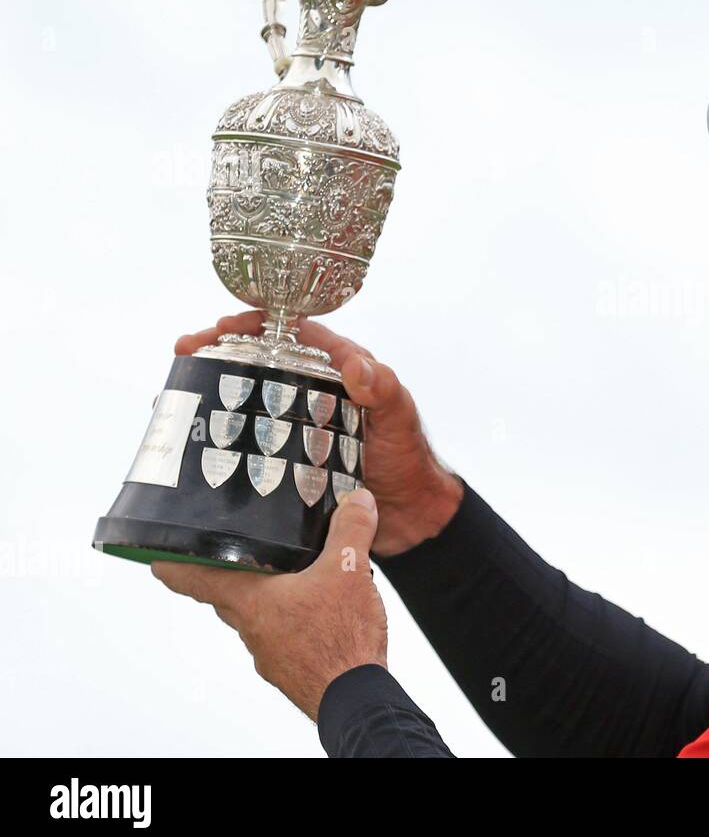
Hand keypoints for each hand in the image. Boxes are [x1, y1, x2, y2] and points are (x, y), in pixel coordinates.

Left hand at [151, 490, 387, 720]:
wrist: (354, 696)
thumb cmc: (340, 638)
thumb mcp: (350, 570)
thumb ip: (351, 530)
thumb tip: (356, 501)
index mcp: (252, 600)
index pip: (198, 579)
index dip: (175, 567)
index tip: (155, 560)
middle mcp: (252, 628)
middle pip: (228, 599)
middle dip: (229, 578)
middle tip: (234, 558)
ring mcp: (269, 654)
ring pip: (257, 620)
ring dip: (267, 602)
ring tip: (292, 582)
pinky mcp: (290, 669)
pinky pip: (282, 639)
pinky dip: (293, 624)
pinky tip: (318, 616)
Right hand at [177, 312, 463, 556]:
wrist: (408, 513)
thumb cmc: (408, 456)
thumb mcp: (398, 415)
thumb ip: (383, 388)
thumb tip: (358, 364)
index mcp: (338, 369)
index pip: (291, 331)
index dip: (255, 324)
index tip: (223, 326)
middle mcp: (311, 391)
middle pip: (257, 359)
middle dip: (217, 350)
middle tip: (184, 350)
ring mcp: (294, 424)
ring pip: (245, 396)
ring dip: (208, 388)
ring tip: (173, 390)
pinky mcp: (283, 457)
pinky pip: (245, 437)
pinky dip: (216, 430)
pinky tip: (189, 434)